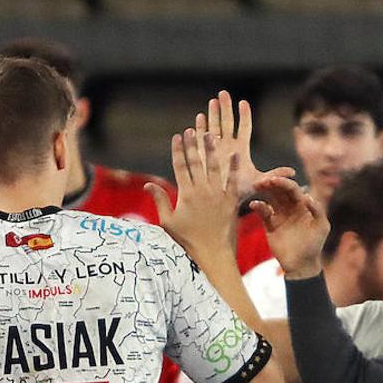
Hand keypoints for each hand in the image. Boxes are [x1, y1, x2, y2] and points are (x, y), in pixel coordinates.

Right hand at [146, 128, 239, 268]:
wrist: (213, 254)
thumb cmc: (188, 240)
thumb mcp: (169, 222)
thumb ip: (160, 200)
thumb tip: (148, 184)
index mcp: (186, 194)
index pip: (180, 166)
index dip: (178, 150)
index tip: (177, 136)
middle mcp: (202, 191)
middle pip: (196, 162)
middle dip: (193, 144)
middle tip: (191, 129)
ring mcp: (218, 195)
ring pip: (214, 167)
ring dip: (211, 149)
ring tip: (210, 134)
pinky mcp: (231, 201)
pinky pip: (233, 181)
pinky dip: (233, 168)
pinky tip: (235, 154)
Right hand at [198, 90, 293, 199]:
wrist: (222, 201)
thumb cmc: (240, 191)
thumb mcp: (258, 181)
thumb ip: (274, 174)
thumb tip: (293, 172)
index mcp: (241, 149)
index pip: (244, 128)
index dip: (244, 116)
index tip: (243, 103)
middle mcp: (228, 145)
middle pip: (227, 122)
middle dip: (225, 108)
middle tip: (223, 93)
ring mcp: (215, 148)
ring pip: (214, 127)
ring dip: (213, 114)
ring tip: (213, 101)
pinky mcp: (203, 154)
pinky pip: (201, 138)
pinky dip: (200, 128)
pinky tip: (199, 117)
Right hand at [249, 175, 328, 278]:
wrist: (301, 265)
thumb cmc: (314, 245)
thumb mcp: (321, 227)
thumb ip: (317, 211)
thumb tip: (307, 197)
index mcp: (303, 205)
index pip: (293, 189)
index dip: (284, 183)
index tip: (274, 179)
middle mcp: (291, 207)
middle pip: (280, 190)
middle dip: (271, 183)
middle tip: (262, 180)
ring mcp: (280, 215)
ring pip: (270, 198)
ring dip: (263, 191)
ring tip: (255, 186)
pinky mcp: (270, 225)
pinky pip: (263, 212)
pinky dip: (258, 207)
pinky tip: (253, 204)